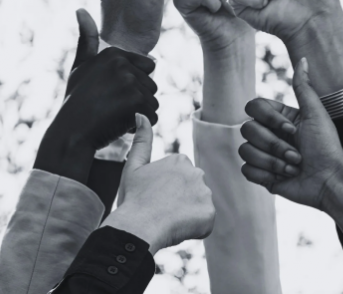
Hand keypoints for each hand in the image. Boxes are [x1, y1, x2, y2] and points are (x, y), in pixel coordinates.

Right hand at [55, 9, 158, 147]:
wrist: (71, 133)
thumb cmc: (76, 101)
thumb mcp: (80, 66)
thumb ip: (87, 39)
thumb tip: (81, 9)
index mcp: (114, 53)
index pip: (148, 68)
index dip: (134, 84)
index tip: (113, 93)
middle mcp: (123, 64)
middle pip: (151, 86)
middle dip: (137, 100)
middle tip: (112, 107)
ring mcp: (130, 82)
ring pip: (153, 102)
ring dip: (139, 113)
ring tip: (115, 116)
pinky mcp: (136, 101)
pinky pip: (152, 116)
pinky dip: (139, 125)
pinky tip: (119, 125)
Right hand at [103, 115, 215, 254]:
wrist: (137, 227)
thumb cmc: (133, 197)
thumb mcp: (133, 165)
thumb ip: (142, 140)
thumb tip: (141, 114)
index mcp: (179, 160)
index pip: (179, 179)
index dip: (166, 191)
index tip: (154, 197)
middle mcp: (197, 172)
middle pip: (191, 190)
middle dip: (180, 200)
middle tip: (161, 210)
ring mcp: (205, 193)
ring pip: (198, 205)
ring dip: (187, 213)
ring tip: (168, 220)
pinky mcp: (210, 214)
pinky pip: (204, 221)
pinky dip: (194, 227)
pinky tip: (178, 228)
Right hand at [239, 57, 342, 209]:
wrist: (329, 182)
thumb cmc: (326, 147)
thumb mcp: (316, 113)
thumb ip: (303, 86)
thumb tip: (303, 58)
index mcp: (277, 117)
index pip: (253, 107)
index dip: (269, 119)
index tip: (293, 129)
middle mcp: (267, 133)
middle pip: (247, 129)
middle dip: (274, 144)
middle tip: (297, 154)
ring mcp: (261, 153)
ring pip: (245, 150)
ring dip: (273, 161)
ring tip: (293, 167)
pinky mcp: (259, 174)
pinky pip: (246, 169)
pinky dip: (265, 174)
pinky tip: (283, 177)